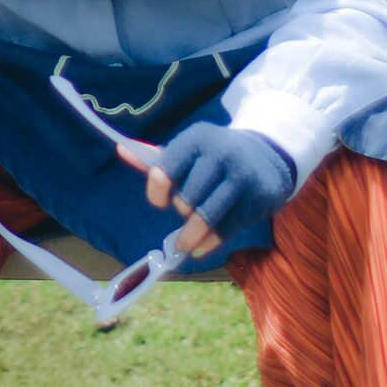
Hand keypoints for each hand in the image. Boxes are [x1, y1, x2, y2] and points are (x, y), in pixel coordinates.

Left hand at [116, 122, 295, 257]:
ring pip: (207, 215)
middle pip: (187, 197)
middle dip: (182, 210)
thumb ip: (155, 158)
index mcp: (197, 138)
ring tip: (183, 245)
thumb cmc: (214, 158)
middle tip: (184, 212)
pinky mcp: (258, 198)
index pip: (165, 168)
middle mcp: (221, 153)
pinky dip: (210, 242)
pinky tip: (201, 248)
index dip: (157, 190)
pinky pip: (228, 227)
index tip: (160, 202)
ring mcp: (242, 176)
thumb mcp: (188, 151)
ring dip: (191, 235)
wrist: (266, 157)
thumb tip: (120, 148)